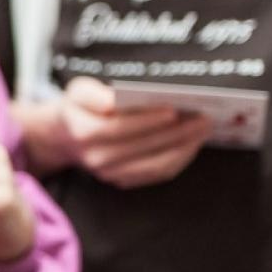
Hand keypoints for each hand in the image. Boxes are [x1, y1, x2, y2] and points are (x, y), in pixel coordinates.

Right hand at [25, 77, 211, 186]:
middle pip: (142, 147)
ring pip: (154, 165)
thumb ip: (92, 93)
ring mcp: (110, 173)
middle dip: (176, 133)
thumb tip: (112, 100)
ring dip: (183, 148)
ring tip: (203, 130)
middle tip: (203, 118)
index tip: (173, 110)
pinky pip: (157, 173)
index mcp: (83, 132)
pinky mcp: (123, 180)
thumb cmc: (81, 107)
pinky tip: (192, 143)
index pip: (118, 128)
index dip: (146, 121)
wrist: (68, 135)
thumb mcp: (78, 91)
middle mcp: (95, 158)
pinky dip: (179, 159)